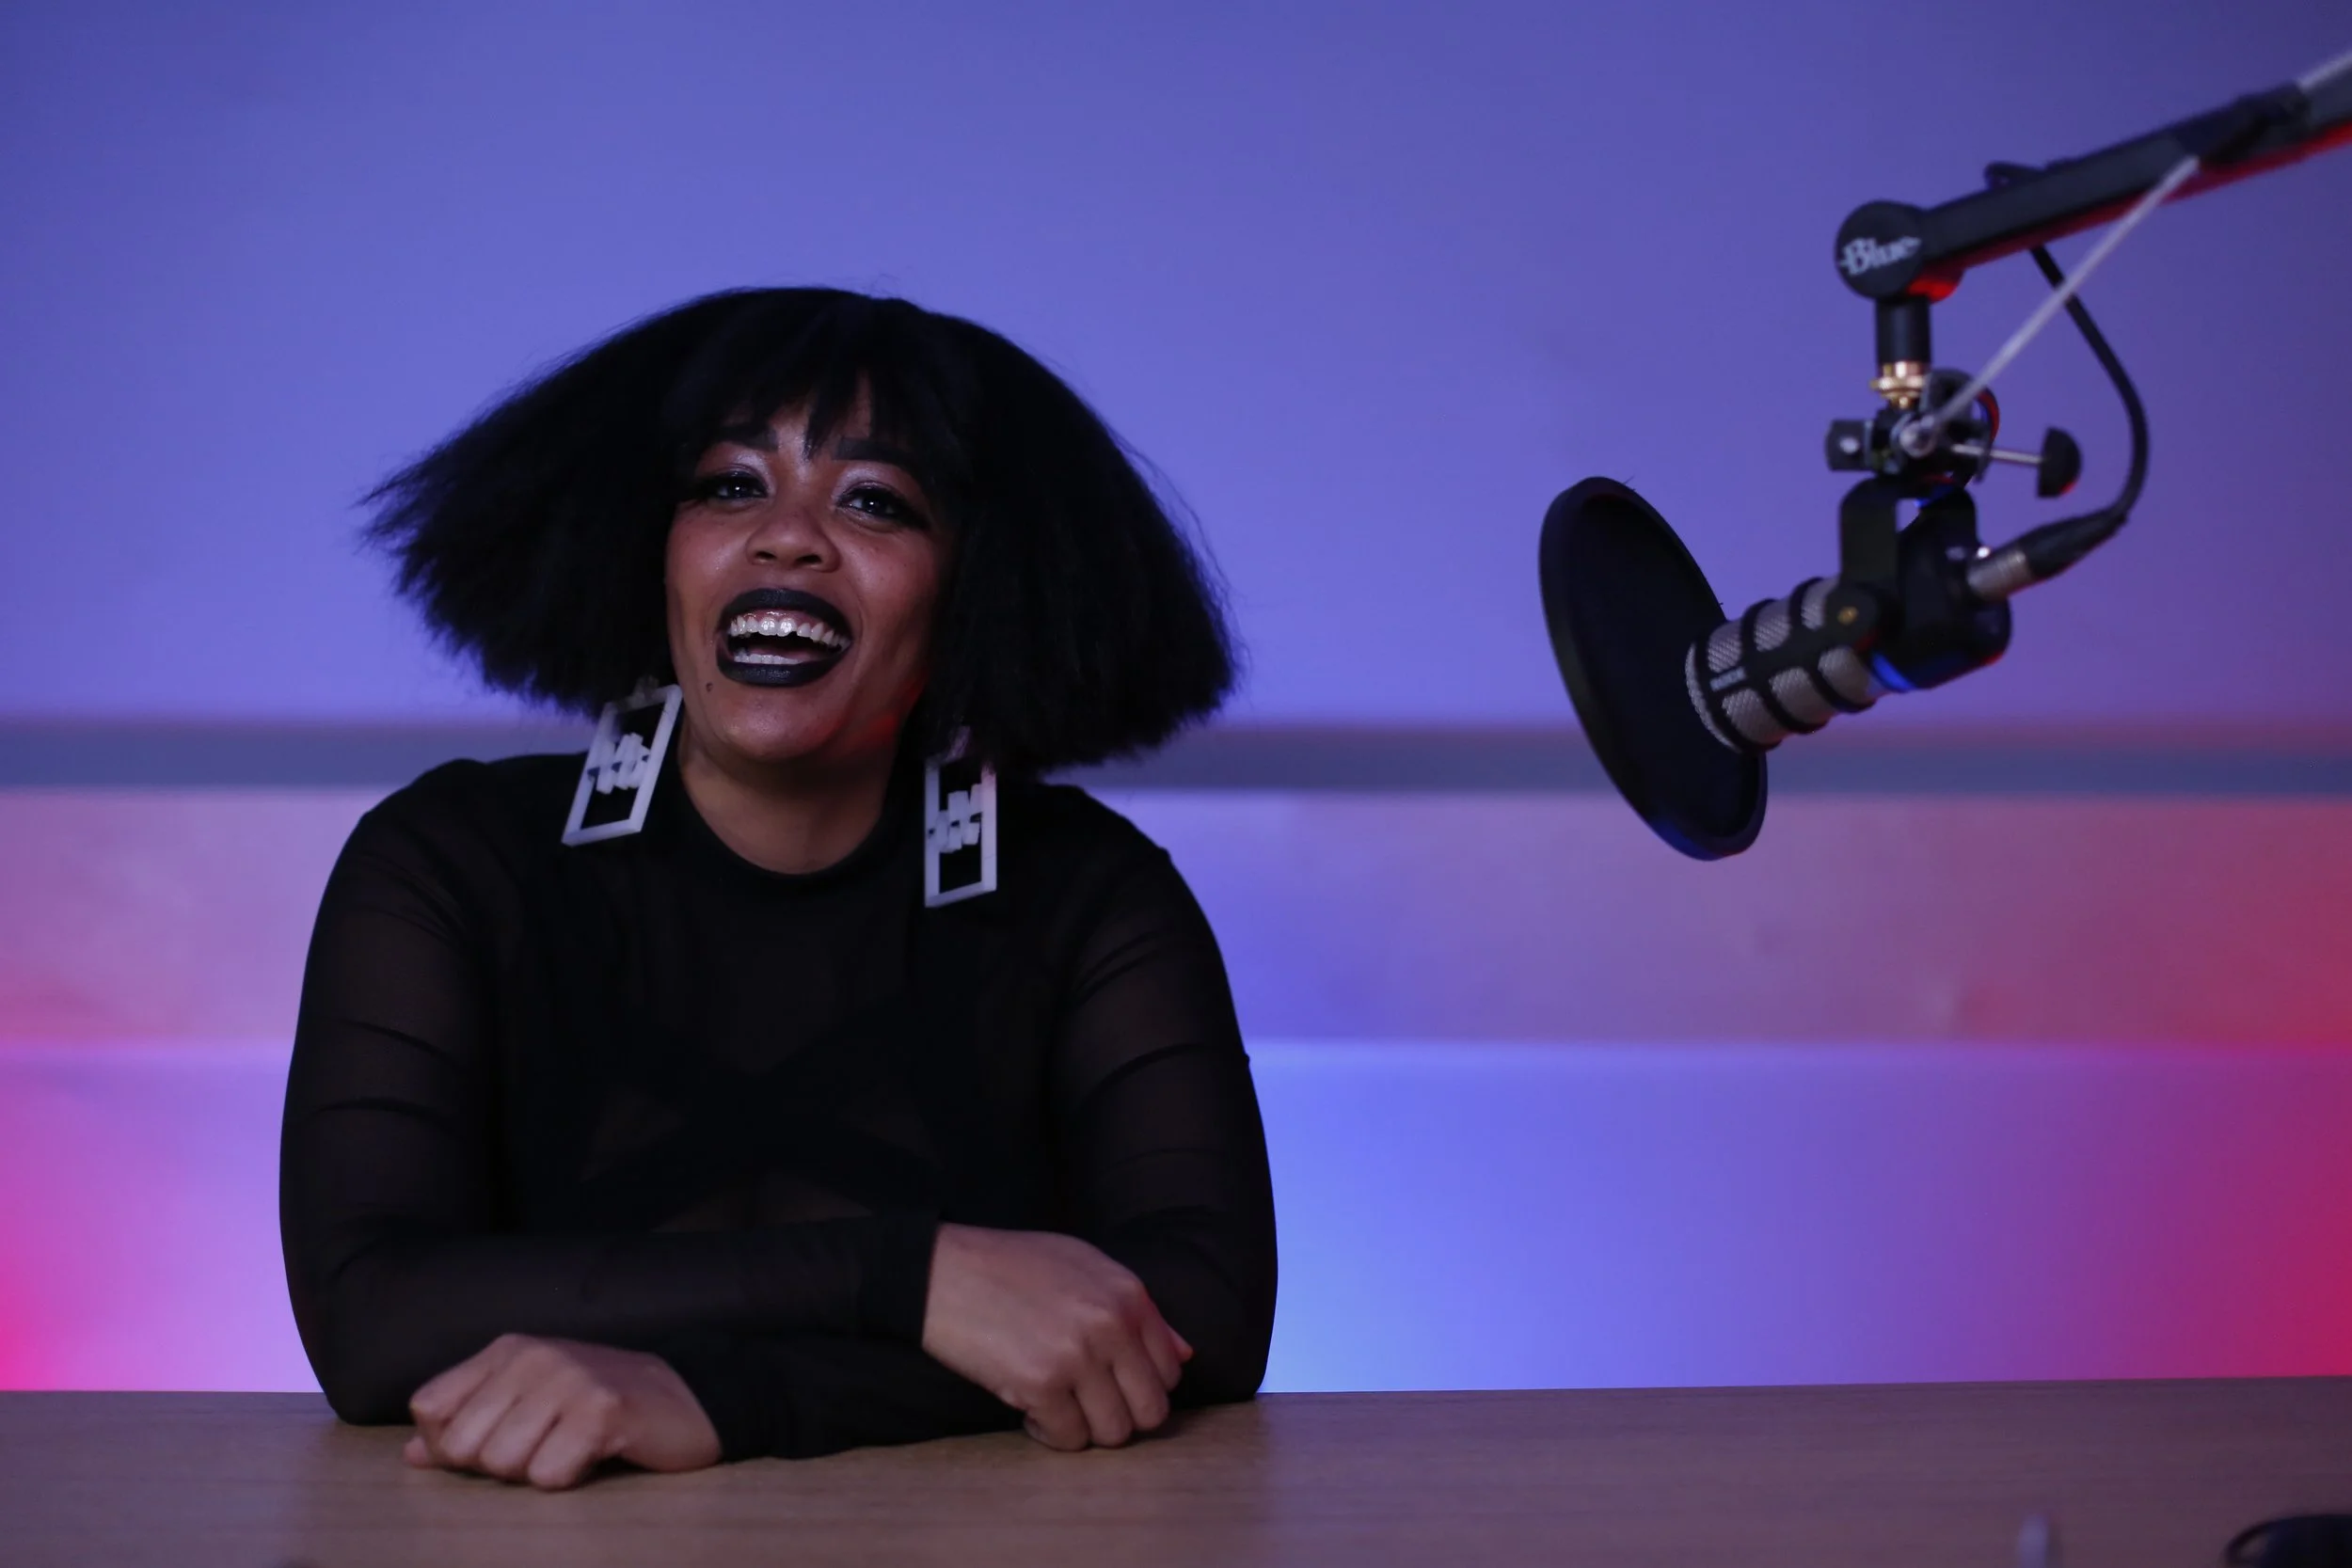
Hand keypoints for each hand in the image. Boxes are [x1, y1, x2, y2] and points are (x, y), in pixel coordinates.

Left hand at [404, 1334, 720, 1489]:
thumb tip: (412, 1453)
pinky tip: (595, 1455)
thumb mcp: (529, 1402)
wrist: (688, 1397)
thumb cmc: (600, 1407)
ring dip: (537, 1471)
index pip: (429, 1407)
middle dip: (498, 1465)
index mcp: (507, 1351)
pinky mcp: (603, 1411)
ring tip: (572, 1447)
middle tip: (545, 1446)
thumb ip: (468, 1422)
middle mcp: (533, 1356)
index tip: (495, 1441)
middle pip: (462, 1445)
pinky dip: (569, 1478)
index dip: (448, 1443)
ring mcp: (569, 1380)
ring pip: (503, 1464)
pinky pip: (549, 1474)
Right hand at [920, 1224, 1193, 1451]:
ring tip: (1056, 1404)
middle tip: (1085, 1405)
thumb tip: (1183, 1355)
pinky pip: (1068, 1439)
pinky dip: (1049, 1433)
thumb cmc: (1010, 1266)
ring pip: (1113, 1433)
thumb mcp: (1084, 1265)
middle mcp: (1111, 1325)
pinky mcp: (1039, 1384)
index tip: (1109, 1384)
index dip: (1139, 1387)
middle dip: (1119, 1416)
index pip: (1170, 1371)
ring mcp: (1077, 1356)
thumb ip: (1139, 1310)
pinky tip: (1029, 1409)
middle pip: (1150, 1411)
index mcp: (1127, 1295)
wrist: (940, 1270)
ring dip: (1085, 1429)